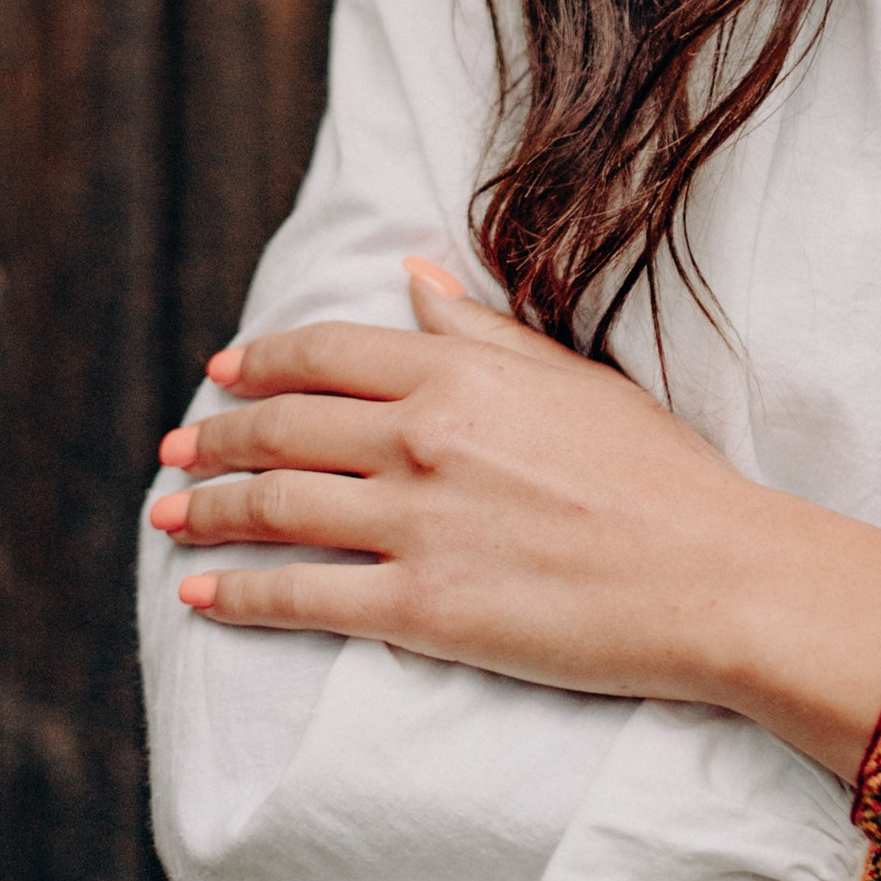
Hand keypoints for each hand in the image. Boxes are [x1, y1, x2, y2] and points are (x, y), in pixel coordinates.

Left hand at [152, 262, 880, 778]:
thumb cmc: (658, 472)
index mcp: (458, 371)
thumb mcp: (571, 376)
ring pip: (275, 507)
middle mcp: (420, 436)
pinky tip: (200, 594)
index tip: (221, 373)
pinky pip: (300, 596)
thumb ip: (480, 329)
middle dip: (212, 439)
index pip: (324, 352)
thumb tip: (413, 273)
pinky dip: (236, 593)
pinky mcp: (419, 607)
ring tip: (168, 517)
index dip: (260, 361)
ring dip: (207, 510)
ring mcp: (414, 522)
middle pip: (281, 428)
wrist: (712, 573)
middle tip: (174, 451)